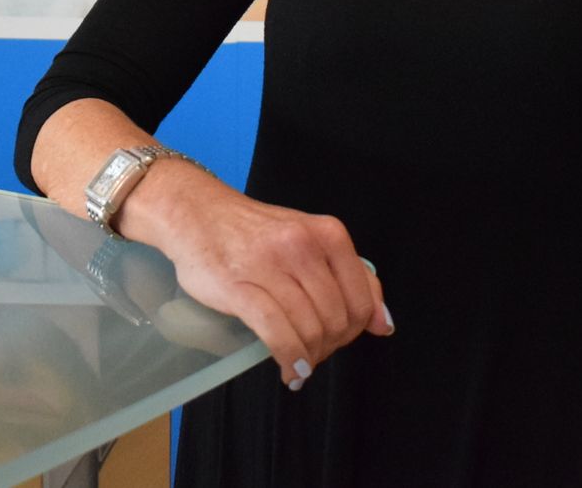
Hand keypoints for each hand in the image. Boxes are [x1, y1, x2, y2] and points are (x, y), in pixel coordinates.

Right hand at [133, 166, 392, 387]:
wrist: (196, 214)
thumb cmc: (254, 232)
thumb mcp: (309, 239)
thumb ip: (351, 276)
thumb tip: (384, 325)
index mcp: (327, 234)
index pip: (362, 301)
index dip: (355, 330)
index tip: (338, 338)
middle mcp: (303, 246)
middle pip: (336, 320)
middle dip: (330, 346)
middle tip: (314, 352)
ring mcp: (270, 265)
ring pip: (309, 329)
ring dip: (309, 358)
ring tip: (300, 364)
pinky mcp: (239, 286)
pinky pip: (277, 332)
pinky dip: (289, 357)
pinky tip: (289, 368)